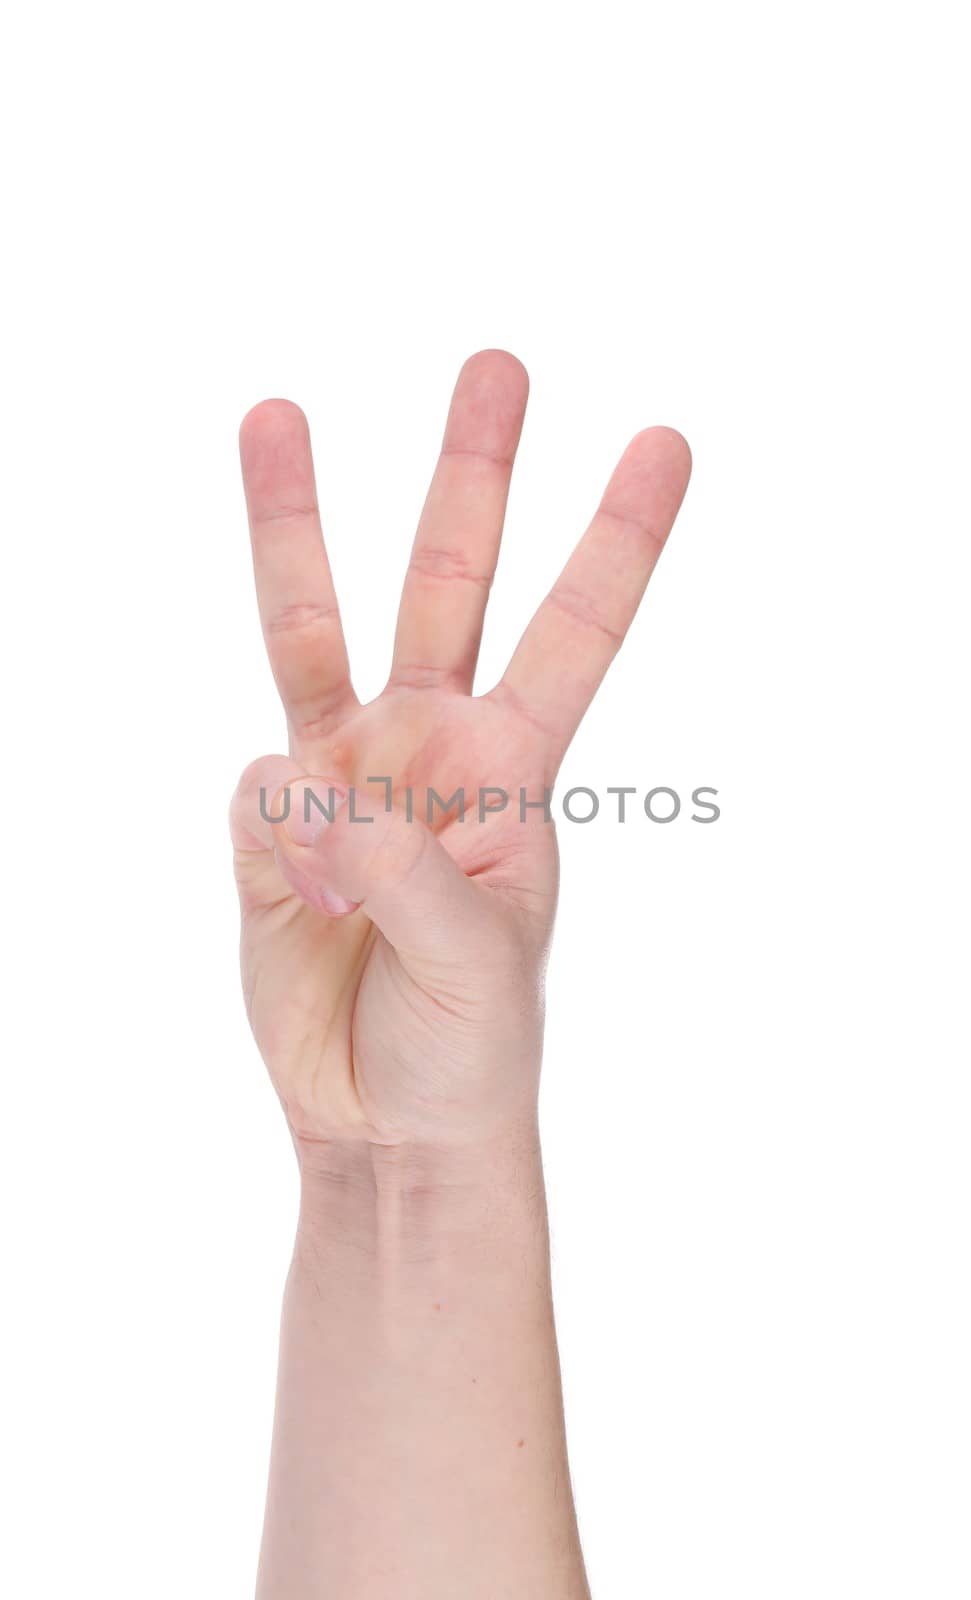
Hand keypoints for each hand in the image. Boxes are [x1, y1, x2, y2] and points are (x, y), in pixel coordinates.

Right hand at [230, 351, 689, 1154]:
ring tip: (274, 413)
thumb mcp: (474, 963)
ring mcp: (343, 779)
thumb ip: (402, 870)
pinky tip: (297, 895)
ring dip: (295, 524)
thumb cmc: (467, 1044)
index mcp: (513, 771)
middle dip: (474, 477)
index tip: (666, 442)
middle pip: (450, 584)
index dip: (619, 540)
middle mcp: (429, 749)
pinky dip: (268, 831)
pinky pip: (253, 790)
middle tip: (499, 365)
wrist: (384, 1121)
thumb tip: (303, 782)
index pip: (576, 632)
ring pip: (312, 628)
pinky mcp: (269, 826)